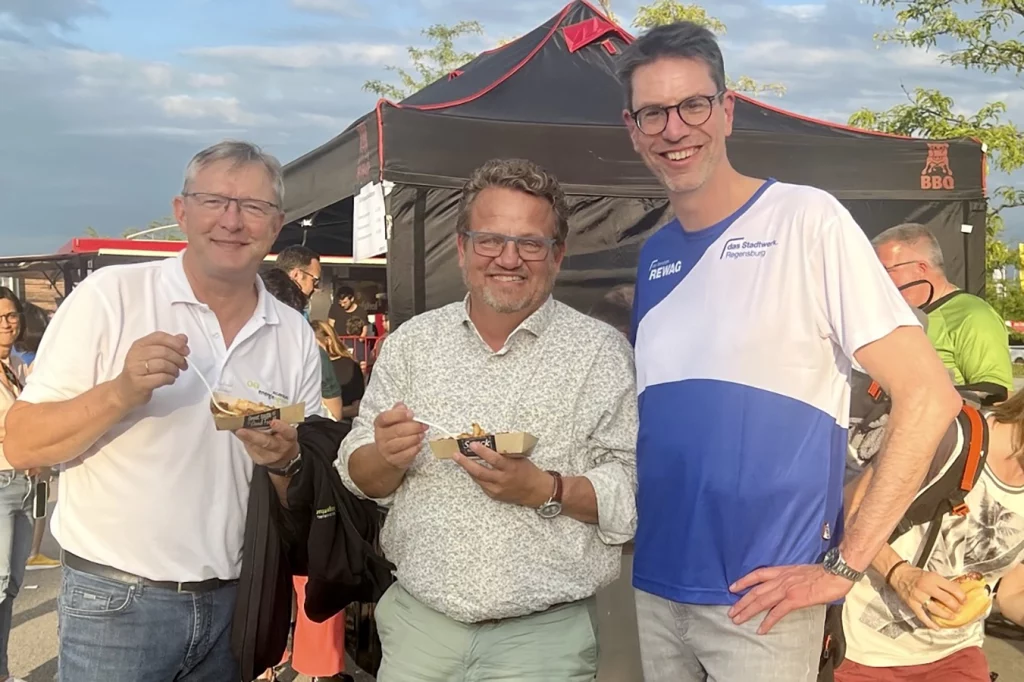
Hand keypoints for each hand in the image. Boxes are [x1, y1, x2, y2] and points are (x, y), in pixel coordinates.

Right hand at [112, 332, 189, 409]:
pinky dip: (170, 378)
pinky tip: (170, 380)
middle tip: (183, 365)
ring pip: (163, 364)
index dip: (176, 342)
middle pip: (164, 351)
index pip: (160, 337)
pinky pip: (161, 378)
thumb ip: (168, 345)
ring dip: (175, 369)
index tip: (186, 350)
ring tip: (175, 373)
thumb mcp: (152, 355)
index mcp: (139, 345)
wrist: (123, 392)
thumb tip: (183, 338)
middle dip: (178, 358)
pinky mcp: (139, 383)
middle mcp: (135, 355)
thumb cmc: (140, 372)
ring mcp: (135, 369)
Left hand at [233, 419, 299, 471]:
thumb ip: (276, 421)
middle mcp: (281, 448)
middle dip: (252, 436)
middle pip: (267, 443)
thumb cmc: (283, 438)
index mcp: (289, 438)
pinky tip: (241, 435)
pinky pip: (250, 450)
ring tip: (237, 430)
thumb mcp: (285, 429)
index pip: (288, 433)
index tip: (273, 421)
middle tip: (241, 430)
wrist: (285, 457)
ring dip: (244, 438)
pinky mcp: (260, 461)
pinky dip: (245, 441)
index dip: (281, 427)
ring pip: (255, 447)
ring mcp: (270, 456)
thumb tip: (257, 410)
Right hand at [373, 403, 426, 469]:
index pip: (385, 418)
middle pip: (398, 430)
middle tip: (424, 426)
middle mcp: (381, 437)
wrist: (386, 454)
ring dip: (415, 438)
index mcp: (380, 424)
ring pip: (402, 443)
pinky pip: (407, 454)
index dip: (399, 415)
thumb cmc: (393, 434)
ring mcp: (386, 450)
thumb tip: (403, 406)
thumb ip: (398, 412)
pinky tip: (419, 444)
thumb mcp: (393, 421)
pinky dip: (415, 448)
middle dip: (414, 427)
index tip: (411, 414)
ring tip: (422, 434)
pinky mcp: (394, 460)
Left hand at [452, 442, 551, 507]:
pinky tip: (472, 470)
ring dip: (468, 468)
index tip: (472, 444)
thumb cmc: (528, 471)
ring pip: (477, 478)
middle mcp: (502, 480)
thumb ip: (505, 451)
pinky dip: (476, 476)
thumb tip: (491, 440)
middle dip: (465, 462)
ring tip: (460, 459)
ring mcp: (497, 489)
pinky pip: (482, 484)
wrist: (536, 491)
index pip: (494, 459)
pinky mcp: (494, 495)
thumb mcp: (520, 458)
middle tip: (456, 454)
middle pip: (480, 471)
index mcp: (510, 468)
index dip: (482, 451)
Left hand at [728, 564, 853, 633]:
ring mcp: (786, 589)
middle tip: (731, 612)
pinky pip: (777, 612)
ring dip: (748, 611)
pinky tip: (761, 629)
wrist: (835, 573)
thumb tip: (785, 586)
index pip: (757, 575)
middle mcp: (780, 579)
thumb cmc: (823, 573)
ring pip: (762, 602)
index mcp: (782, 571)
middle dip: (741, 602)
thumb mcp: (800, 570)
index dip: (743, 581)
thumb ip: (789, 577)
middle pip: (755, 591)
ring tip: (738, 620)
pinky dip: (767, 621)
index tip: (732, 588)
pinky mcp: (795, 600)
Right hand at [888, 563, 965, 629]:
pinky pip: (922, 616)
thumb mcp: (932, 574)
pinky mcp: (912, 604)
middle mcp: (926, 587)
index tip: (964, 600)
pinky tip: (936, 627)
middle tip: (958, 609)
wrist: (898, 574)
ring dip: (946, 615)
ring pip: (936, 609)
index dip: (961, 596)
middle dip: (955, 607)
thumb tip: (957, 592)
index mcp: (933, 578)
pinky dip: (930, 623)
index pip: (952, 588)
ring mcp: (918, 596)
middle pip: (946, 600)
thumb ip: (943, 583)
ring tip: (951, 617)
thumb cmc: (916, 574)